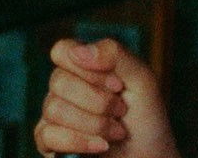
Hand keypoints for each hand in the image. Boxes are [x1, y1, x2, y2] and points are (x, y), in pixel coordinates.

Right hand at [33, 38, 178, 157]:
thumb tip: (78, 51)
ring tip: (116, 132)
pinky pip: (47, 135)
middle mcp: (63, 88)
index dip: (89, 69)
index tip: (117, 86)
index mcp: (81, 67)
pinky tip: (101, 146)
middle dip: (99, 102)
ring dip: (95, 124)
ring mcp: (53, 114)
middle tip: (121, 112)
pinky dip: (79, 141)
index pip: (62, 51)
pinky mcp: (48, 141)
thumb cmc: (146, 119)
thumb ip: (115, 54)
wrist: (150, 157)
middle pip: (59, 81)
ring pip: (55, 109)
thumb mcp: (142, 79)